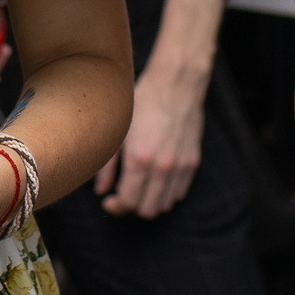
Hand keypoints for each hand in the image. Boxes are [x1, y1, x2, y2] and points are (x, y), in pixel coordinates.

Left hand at [96, 58, 204, 216]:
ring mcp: (181, 166)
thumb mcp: (117, 130)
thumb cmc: (141, 103)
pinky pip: (179, 193)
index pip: (129, 202)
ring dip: (150, 202)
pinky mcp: (193, 162)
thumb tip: (101, 191)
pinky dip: (166, 193)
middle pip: (148, 210)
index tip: (109, 200)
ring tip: (138, 187)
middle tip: (121, 195)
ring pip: (165, 205)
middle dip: (132, 207)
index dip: (116, 207)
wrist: (175, 84)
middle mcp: (163, 167)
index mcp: (140, 159)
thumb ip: (107, 166)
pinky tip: (154, 179)